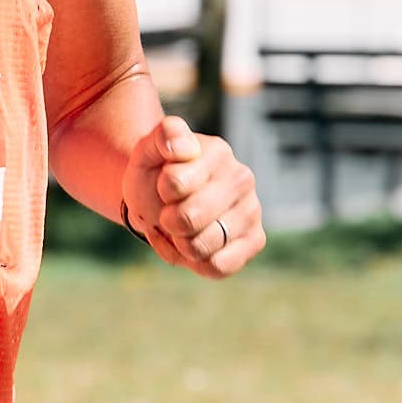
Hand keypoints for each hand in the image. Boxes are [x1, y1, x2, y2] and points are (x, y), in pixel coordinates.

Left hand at [122, 115, 264, 277]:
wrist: (159, 199)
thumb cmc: (154, 174)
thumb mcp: (147, 149)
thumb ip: (163, 135)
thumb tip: (183, 149)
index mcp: (217, 152)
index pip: (174, 184)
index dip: (161, 191)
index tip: (164, 184)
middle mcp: (242, 179)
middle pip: (188, 219)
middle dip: (168, 221)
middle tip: (169, 213)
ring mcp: (252, 210)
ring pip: (202, 246)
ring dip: (180, 245)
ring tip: (182, 230)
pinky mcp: (254, 240)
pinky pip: (218, 267)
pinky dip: (195, 263)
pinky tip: (193, 247)